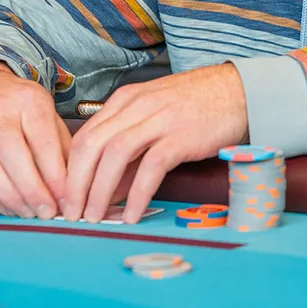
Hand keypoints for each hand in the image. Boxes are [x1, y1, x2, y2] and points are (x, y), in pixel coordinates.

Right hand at [0, 62, 69, 219]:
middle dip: (32, 189)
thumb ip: (61, 145)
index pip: (42, 140)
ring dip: (10, 198)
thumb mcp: (46, 112)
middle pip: (12, 155)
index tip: (66, 197)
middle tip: (47, 211)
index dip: (55, 173)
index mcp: (27, 101)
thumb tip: (73, 184)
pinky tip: (8, 208)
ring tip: (29, 213)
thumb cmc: (16, 104)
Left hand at [63, 64, 247, 223]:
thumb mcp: (155, 118)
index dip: (68, 170)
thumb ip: (130, 151)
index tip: (64, 198)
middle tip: (71, 212)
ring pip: (114, 155)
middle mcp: (138, 106)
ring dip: (98, 190)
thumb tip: (107, 191)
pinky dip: (137, 193)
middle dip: (74, 183)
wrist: (241, 91)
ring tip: (93, 216)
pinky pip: (151, 167)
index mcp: (126, 100)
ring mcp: (160, 119)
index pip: (83, 136)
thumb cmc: (198, 106)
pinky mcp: (182, 136)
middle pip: (90, 145)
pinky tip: (132, 214)